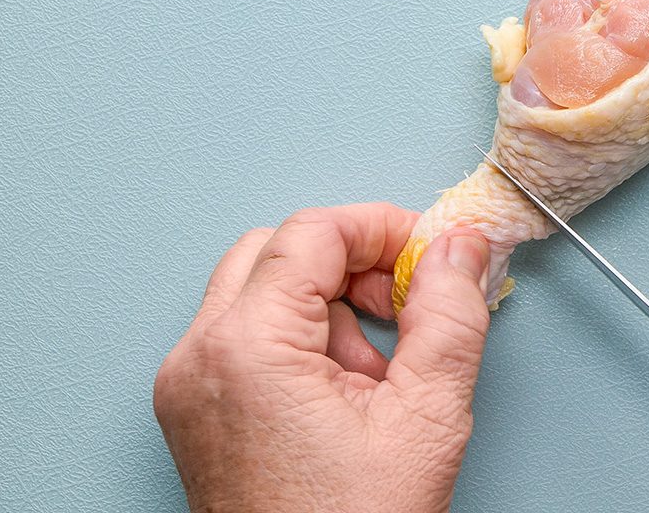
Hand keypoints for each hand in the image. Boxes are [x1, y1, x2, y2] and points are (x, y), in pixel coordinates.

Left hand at [154, 203, 490, 512]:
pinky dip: (302, 341)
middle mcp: (199, 358)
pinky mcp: (197, 410)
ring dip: (329, 305)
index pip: (312, 234)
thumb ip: (451, 316)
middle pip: (276, 252)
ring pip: (260, 291)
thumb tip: (459, 248)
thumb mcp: (426, 419)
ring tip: (379, 368)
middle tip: (405, 299)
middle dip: (351, 263)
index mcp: (247, 349)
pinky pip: (248, 337)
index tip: (427, 251)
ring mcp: (189, 386)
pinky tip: (347, 393)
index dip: (381, 228)